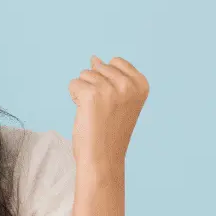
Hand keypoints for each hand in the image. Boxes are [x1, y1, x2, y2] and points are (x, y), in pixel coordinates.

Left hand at [68, 56, 149, 173]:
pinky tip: (84, 113)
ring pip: (84, 74)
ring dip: (83, 92)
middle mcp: (128, 85)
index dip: (106, 80)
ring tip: (93, 112)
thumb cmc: (109, 131)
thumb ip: (111, 77)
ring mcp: (110, 89)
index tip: (111, 101)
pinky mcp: (91, 94)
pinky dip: (74, 97)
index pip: (115, 62)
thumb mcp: (119, 99)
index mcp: (141, 84)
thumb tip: (94, 57)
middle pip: (98, 67)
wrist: (103, 157)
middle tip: (101, 109)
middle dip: (94, 85)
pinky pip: (73, 84)